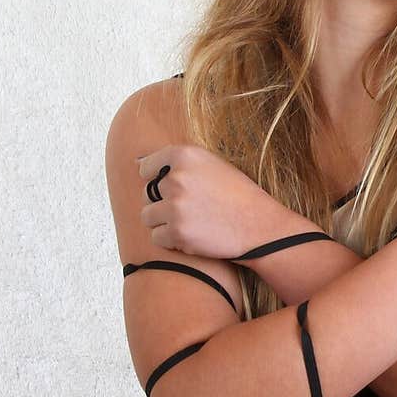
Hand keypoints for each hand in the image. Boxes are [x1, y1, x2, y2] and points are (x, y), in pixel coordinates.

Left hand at [136, 144, 278, 260]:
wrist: (260, 226)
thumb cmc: (237, 195)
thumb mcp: (212, 164)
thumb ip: (177, 163)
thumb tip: (136, 162)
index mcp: (184, 155)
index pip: (145, 168)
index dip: (158, 181)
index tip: (176, 190)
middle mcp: (176, 178)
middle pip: (146, 194)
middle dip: (163, 203)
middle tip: (191, 209)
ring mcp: (175, 206)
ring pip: (148, 217)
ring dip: (164, 223)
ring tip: (191, 223)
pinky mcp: (177, 233)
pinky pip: (157, 238)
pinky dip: (171, 241)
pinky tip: (194, 236)